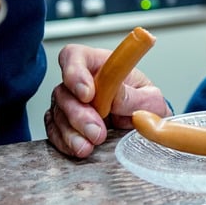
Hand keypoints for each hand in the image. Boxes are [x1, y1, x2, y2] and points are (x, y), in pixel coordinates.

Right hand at [44, 43, 169, 158]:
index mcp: (101, 64)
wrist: (144, 125)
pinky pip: (55, 131)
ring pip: (57, 113)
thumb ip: (133, 96)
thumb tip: (114, 97)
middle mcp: (81, 81)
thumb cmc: (146, 103)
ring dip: (71, 132)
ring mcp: (70, 102)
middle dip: (78, 114)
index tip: (87, 94)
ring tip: (89, 146)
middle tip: (97, 131)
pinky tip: (79, 148)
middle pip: (64, 91)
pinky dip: (65, 142)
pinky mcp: (65, 123)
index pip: (75, 56)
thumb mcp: (150, 98)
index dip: (75, 72)